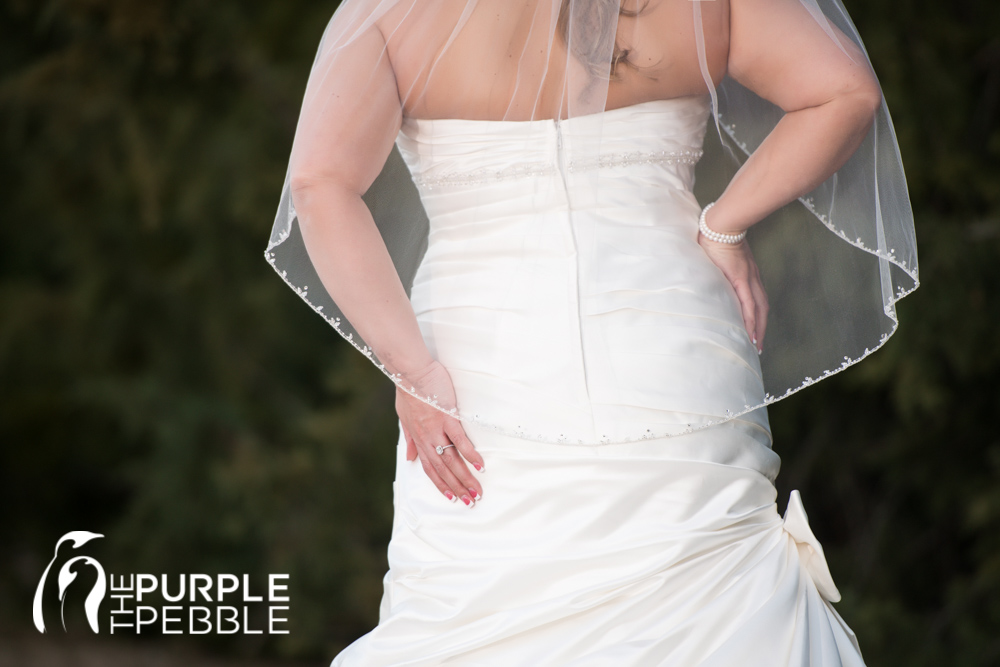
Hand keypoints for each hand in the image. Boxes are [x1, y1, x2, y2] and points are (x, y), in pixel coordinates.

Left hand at [394, 360, 484, 507]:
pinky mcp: (447, 418)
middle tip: (470, 502)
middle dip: (457, 488)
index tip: (451, 498)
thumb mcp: (404, 418)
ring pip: (452, 460)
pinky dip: (470, 454)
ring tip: (477, 491)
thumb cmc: (408, 391)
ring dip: (465, 478)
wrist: (410, 372)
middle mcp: (427, 439)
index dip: (441, 485)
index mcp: (418, 439)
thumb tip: (410, 458)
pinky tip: (480, 466)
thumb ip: (410, 439)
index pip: (430, 469)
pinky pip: (460, 441)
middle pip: (443, 470)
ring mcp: (437, 430)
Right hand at [697, 235, 767, 353]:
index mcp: (748, 274)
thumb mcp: (718, 257)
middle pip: (763, 308)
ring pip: (759, 309)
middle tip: (757, 346)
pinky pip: (748, 304)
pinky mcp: (740, 279)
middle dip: (761, 328)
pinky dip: (751, 320)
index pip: (757, 299)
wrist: (721, 226)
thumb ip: (717, 268)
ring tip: (755, 344)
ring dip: (758, 328)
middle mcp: (752, 278)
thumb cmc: (716, 237)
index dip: (758, 316)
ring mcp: (748, 279)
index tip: (755, 330)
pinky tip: (750, 332)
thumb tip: (706, 277)